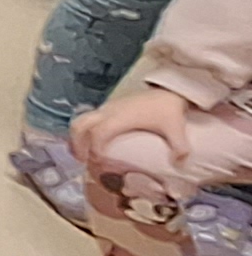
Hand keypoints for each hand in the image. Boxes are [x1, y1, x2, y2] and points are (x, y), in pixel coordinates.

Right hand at [71, 84, 196, 181]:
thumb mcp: (176, 129)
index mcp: (121, 118)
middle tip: (81, 160)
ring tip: (81, 154)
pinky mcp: (108, 107)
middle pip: (80, 125)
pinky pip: (88, 119)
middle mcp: (108, 112)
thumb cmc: (168, 109)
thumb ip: (180, 149)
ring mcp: (106, 108)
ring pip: (80, 120)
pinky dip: (83, 132)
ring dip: (76, 137)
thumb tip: (178, 166)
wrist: (168, 89)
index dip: (95, 148)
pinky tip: (92, 143)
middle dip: (76, 144)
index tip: (97, 161)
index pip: (99, 133)